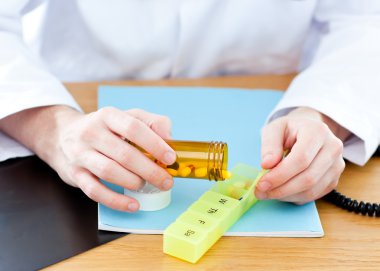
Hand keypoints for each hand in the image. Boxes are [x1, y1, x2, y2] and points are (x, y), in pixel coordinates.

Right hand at [54, 107, 176, 211]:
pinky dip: (116, 201)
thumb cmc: (105, 129)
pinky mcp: (75, 174)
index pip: (134, 128)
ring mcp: (81, 154)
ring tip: (145, 185)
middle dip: (150, 170)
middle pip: (124, 154)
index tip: (170, 158)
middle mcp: (92, 132)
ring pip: (109, 171)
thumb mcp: (127, 117)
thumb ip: (152, 123)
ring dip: (133, 182)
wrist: (62, 136)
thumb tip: (170, 139)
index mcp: (108, 116)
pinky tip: (133, 205)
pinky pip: (95, 191)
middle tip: (166, 181)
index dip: (155, 144)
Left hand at [255, 107, 348, 203]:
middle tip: (260, 192)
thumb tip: (266, 165)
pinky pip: (314, 195)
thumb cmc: (290, 129)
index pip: (301, 159)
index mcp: (318, 131)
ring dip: (286, 196)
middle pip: (308, 178)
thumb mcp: (274, 129)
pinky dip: (294, 198)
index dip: (280, 174)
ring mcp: (336, 166)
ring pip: (311, 190)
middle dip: (281, 189)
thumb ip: (269, 144)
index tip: (262, 183)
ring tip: (267, 193)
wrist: (308, 130)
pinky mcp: (334, 179)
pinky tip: (281, 192)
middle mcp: (332, 148)